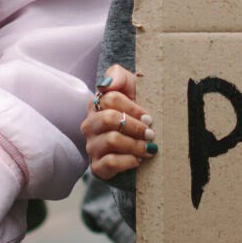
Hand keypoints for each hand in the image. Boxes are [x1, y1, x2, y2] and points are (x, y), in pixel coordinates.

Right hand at [84, 66, 150, 180]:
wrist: (138, 147)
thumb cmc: (135, 114)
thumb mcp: (131, 88)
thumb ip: (118, 76)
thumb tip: (106, 84)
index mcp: (96, 104)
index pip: (110, 99)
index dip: (132, 107)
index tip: (148, 117)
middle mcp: (90, 125)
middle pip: (109, 119)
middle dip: (135, 126)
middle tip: (151, 133)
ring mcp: (92, 146)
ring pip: (111, 141)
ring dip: (135, 144)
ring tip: (149, 148)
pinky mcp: (97, 166)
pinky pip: (110, 162)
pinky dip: (128, 161)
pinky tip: (138, 160)